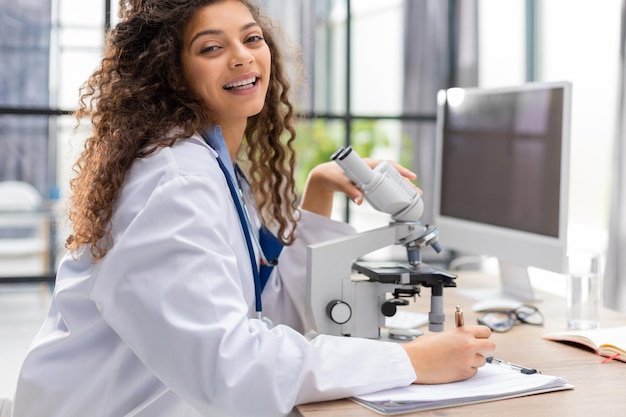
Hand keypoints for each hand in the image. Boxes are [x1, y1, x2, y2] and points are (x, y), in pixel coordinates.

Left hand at [299, 159, 418, 216]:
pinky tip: (399, 195)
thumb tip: (360, 201)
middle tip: (417, 192)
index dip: (400, 171)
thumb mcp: (341, 183)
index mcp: (366, 164)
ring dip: (401, 186)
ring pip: (390, 179)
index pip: (388, 165)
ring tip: (412, 195)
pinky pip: (384, 183)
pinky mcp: (368, 181)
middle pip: (393, 173)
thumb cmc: (332, 175)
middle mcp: (370, 167)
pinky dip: (392, 189)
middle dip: (405, 182)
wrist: (325, 175)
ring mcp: (370, 174)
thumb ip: (350, 192)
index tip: (411, 177)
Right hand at [400, 325, 494, 383]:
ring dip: (474, 360)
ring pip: (482, 361)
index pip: (486, 332)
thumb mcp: (443, 335)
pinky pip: (473, 372)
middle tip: (476, 350)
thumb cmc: (423, 347)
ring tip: (459, 359)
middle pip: (491, 346)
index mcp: (463, 332)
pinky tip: (455, 366)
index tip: (480, 338)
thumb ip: (458, 336)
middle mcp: (469, 345)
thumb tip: (466, 339)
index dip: (482, 335)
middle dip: (485, 348)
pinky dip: (467, 370)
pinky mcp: (464, 373)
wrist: (414, 362)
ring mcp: (468, 360)